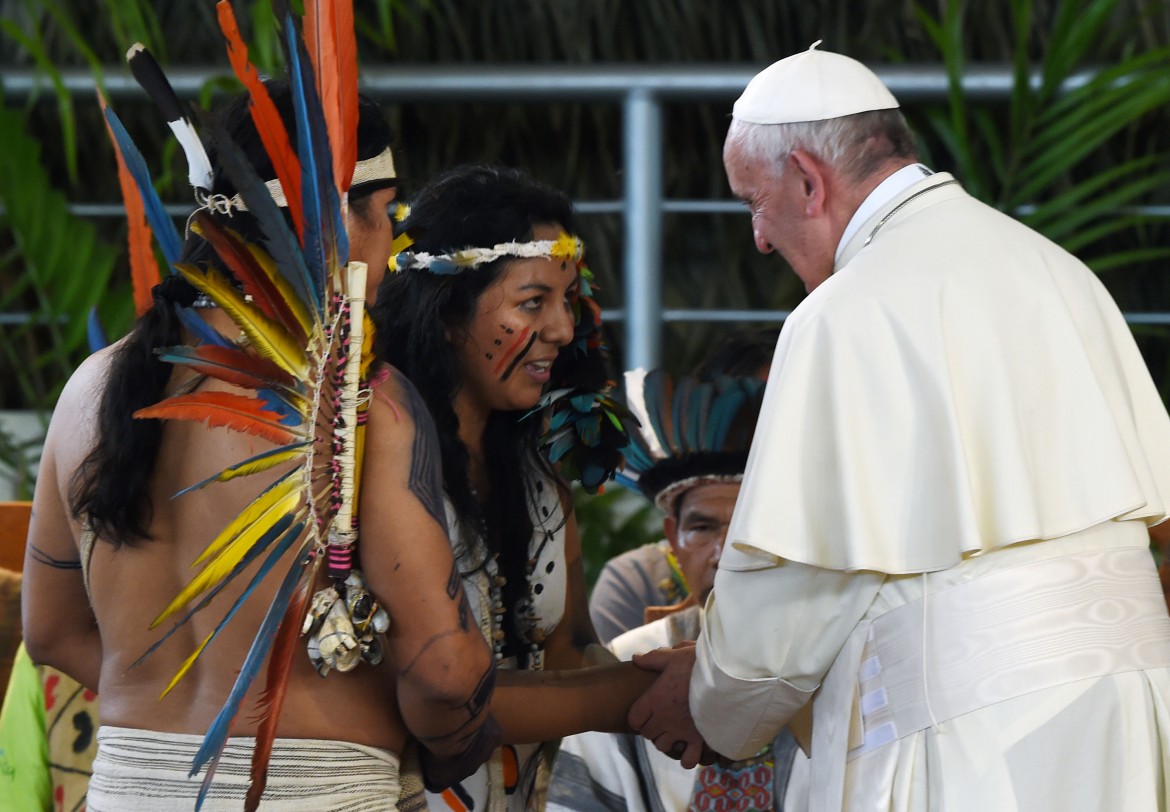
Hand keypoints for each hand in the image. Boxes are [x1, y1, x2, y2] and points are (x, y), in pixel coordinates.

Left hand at [628, 643, 705, 767]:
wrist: (725, 677)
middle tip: (664, 719)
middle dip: (653, 728)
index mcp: (655, 699)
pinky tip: (692, 746)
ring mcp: (680, 731)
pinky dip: (688, 757)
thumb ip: (653, 659)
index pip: (634, 719)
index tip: (647, 711)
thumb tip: (635, 658)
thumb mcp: (674, 656)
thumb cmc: (698, 665)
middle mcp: (664, 718)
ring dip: (667, 741)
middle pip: (647, 734)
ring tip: (677, 732)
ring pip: (663, 747)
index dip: (639, 717)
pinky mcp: (699, 740)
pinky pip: (688, 760)